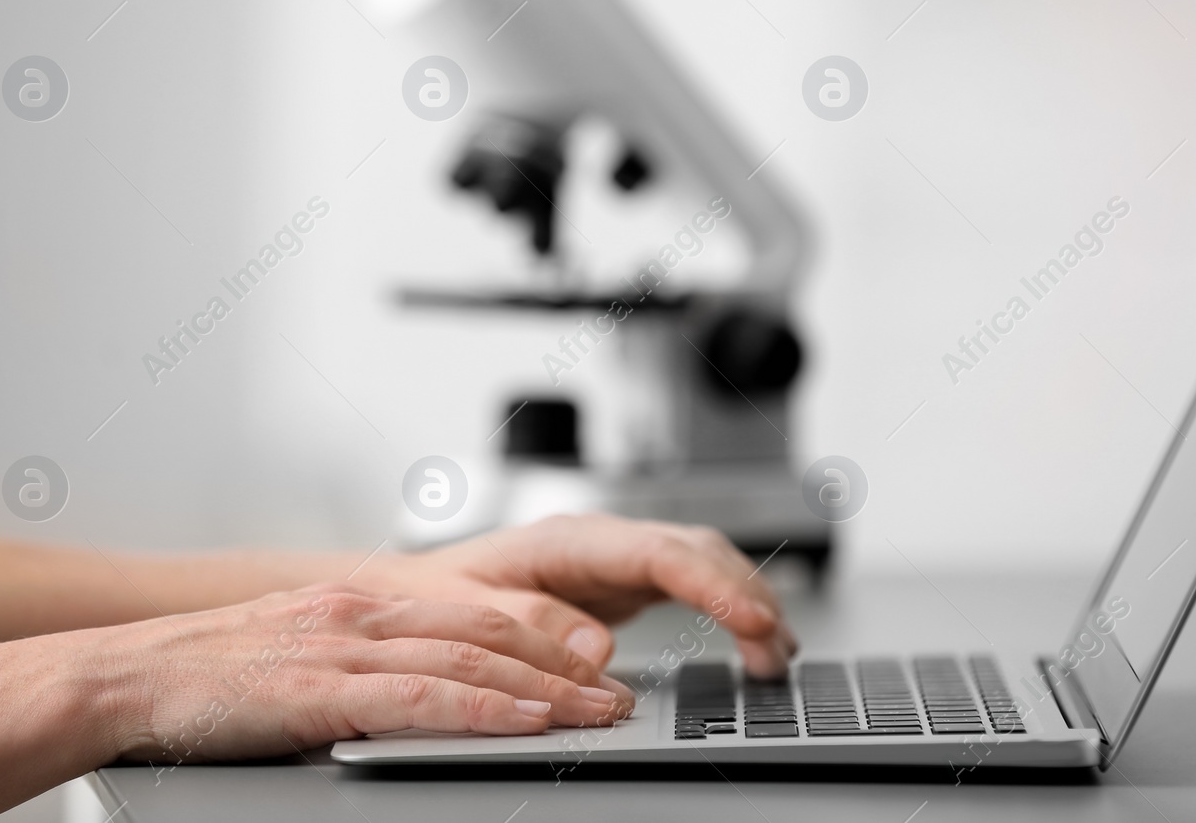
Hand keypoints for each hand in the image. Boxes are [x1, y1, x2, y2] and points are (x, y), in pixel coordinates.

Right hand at [97, 584, 634, 765]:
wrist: (121, 677)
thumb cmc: (203, 678)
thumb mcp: (298, 657)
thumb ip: (360, 668)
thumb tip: (414, 697)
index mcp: (361, 603)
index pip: (475, 615)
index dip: (544, 639)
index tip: (590, 664)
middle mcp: (364, 612)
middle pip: (491, 631)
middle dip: (564, 664)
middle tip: (618, 693)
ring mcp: (345, 646)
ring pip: (471, 659)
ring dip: (546, 688)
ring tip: (598, 712)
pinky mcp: (322, 688)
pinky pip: (421, 697)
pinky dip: (484, 708)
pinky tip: (526, 720)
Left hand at [369, 514, 796, 677]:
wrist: (418, 592)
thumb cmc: (439, 598)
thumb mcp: (470, 613)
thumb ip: (531, 625)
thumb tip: (599, 647)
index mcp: (568, 540)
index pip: (657, 552)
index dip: (711, 584)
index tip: (750, 619)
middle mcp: (603, 541)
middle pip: (695, 550)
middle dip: (745, 593)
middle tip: (776, 650)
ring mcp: (619, 559)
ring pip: (704, 563)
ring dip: (748, 602)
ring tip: (778, 655)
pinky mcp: (626, 583)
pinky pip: (694, 586)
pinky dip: (731, 609)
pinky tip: (755, 642)